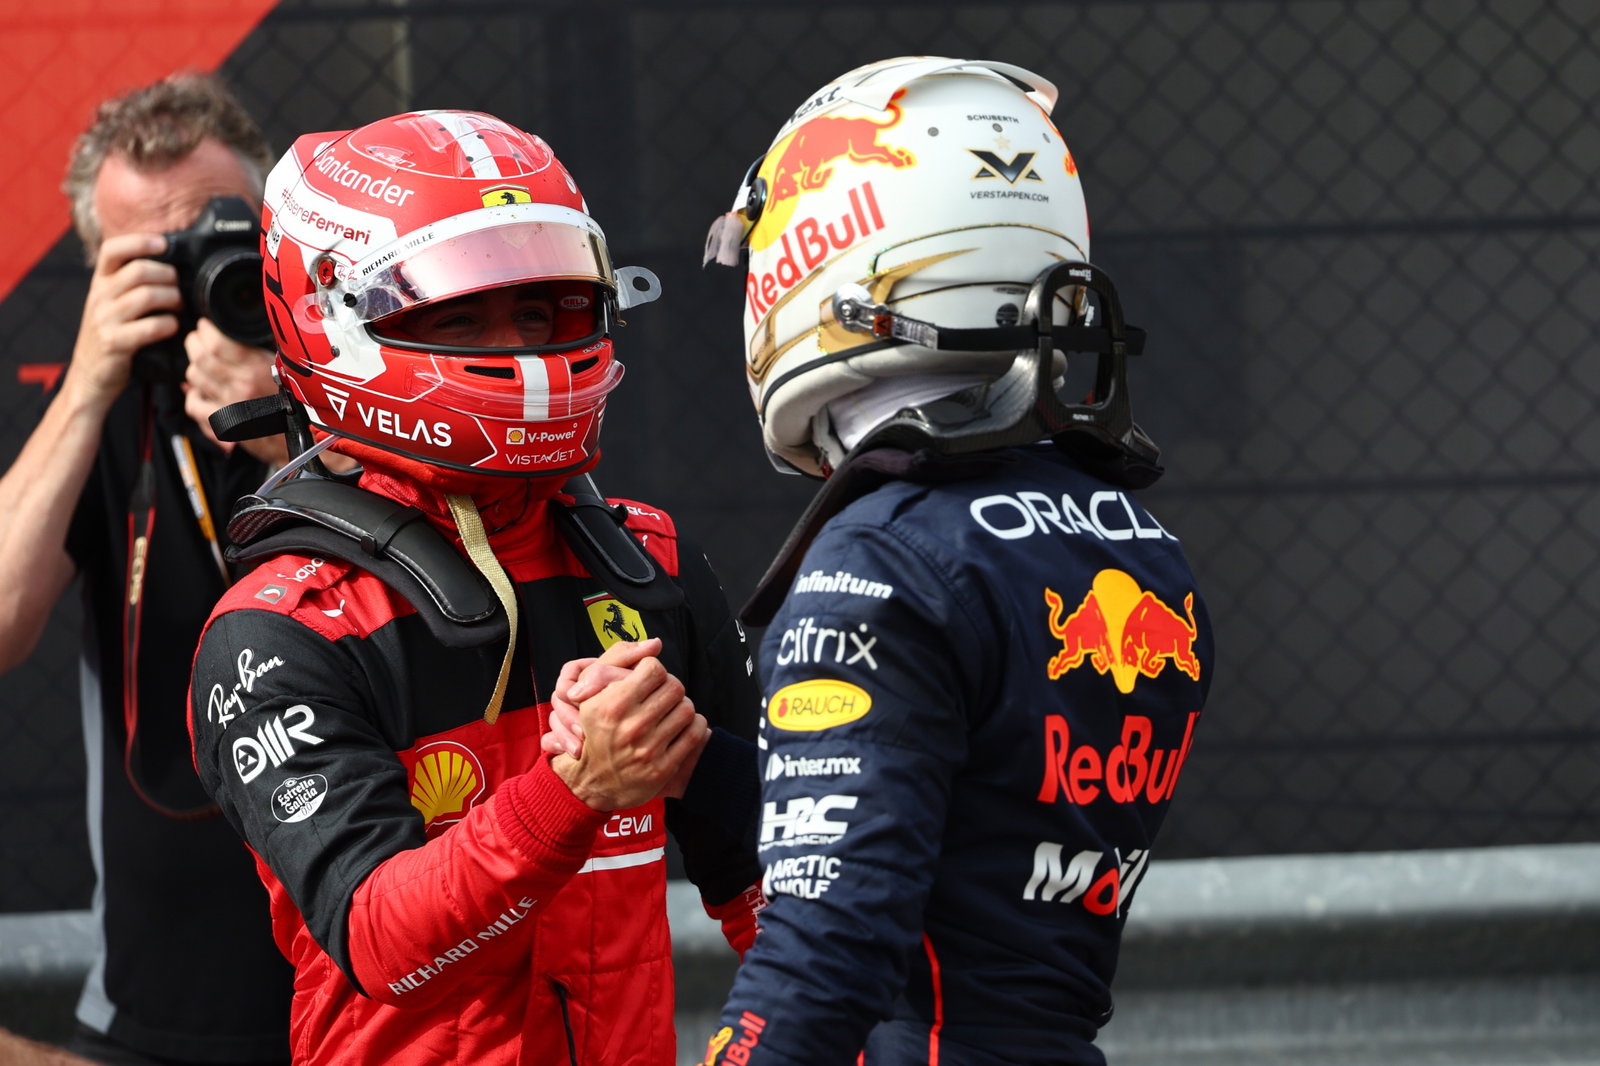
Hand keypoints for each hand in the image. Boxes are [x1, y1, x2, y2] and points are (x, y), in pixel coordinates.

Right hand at [64, 232, 180, 407]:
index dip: (139, 241)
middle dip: (169, 276)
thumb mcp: (114, 305)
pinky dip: (169, 324)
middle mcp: (99, 297)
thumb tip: (172, 266)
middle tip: (180, 288)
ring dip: (173, 299)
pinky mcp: (114, 342)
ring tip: (180, 308)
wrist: (90, 377)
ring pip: (147, 295)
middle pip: (139, 270)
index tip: (163, 244)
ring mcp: (105, 319)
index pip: (112, 249)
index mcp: (100, 283)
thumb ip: (132, 285)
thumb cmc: (113, 337)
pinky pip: (150, 326)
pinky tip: (172, 328)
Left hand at [183, 318, 286, 465]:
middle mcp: (241, 386)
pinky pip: (193, 405)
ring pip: (194, 377)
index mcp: (258, 370)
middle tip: (198, 339)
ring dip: (194, 366)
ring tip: (202, 363)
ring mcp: (229, 406)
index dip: (206, 330)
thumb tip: (240, 334)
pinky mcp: (223, 424)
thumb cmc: (299, 406)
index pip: (219, 343)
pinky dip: (192, 395)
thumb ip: (262, 352)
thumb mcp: (286, 370)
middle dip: (195, 343)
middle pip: (200, 357)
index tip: (206, 326)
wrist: (305, 441)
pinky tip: (201, 391)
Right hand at [552, 640, 709, 810]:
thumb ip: (614, 662)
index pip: (654, 669)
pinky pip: (695, 734)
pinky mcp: (662, 768)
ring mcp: (648, 749)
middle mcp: (630, 727)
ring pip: (687, 709)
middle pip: (675, 687)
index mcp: (612, 705)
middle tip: (662, 695)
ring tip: (670, 712)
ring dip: (682, 707)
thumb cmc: (595, 731)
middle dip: (670, 687)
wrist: (593, 781)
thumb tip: (655, 644)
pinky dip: (694, 726)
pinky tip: (681, 727)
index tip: (648, 680)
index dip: (653, 671)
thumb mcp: (589, 695)